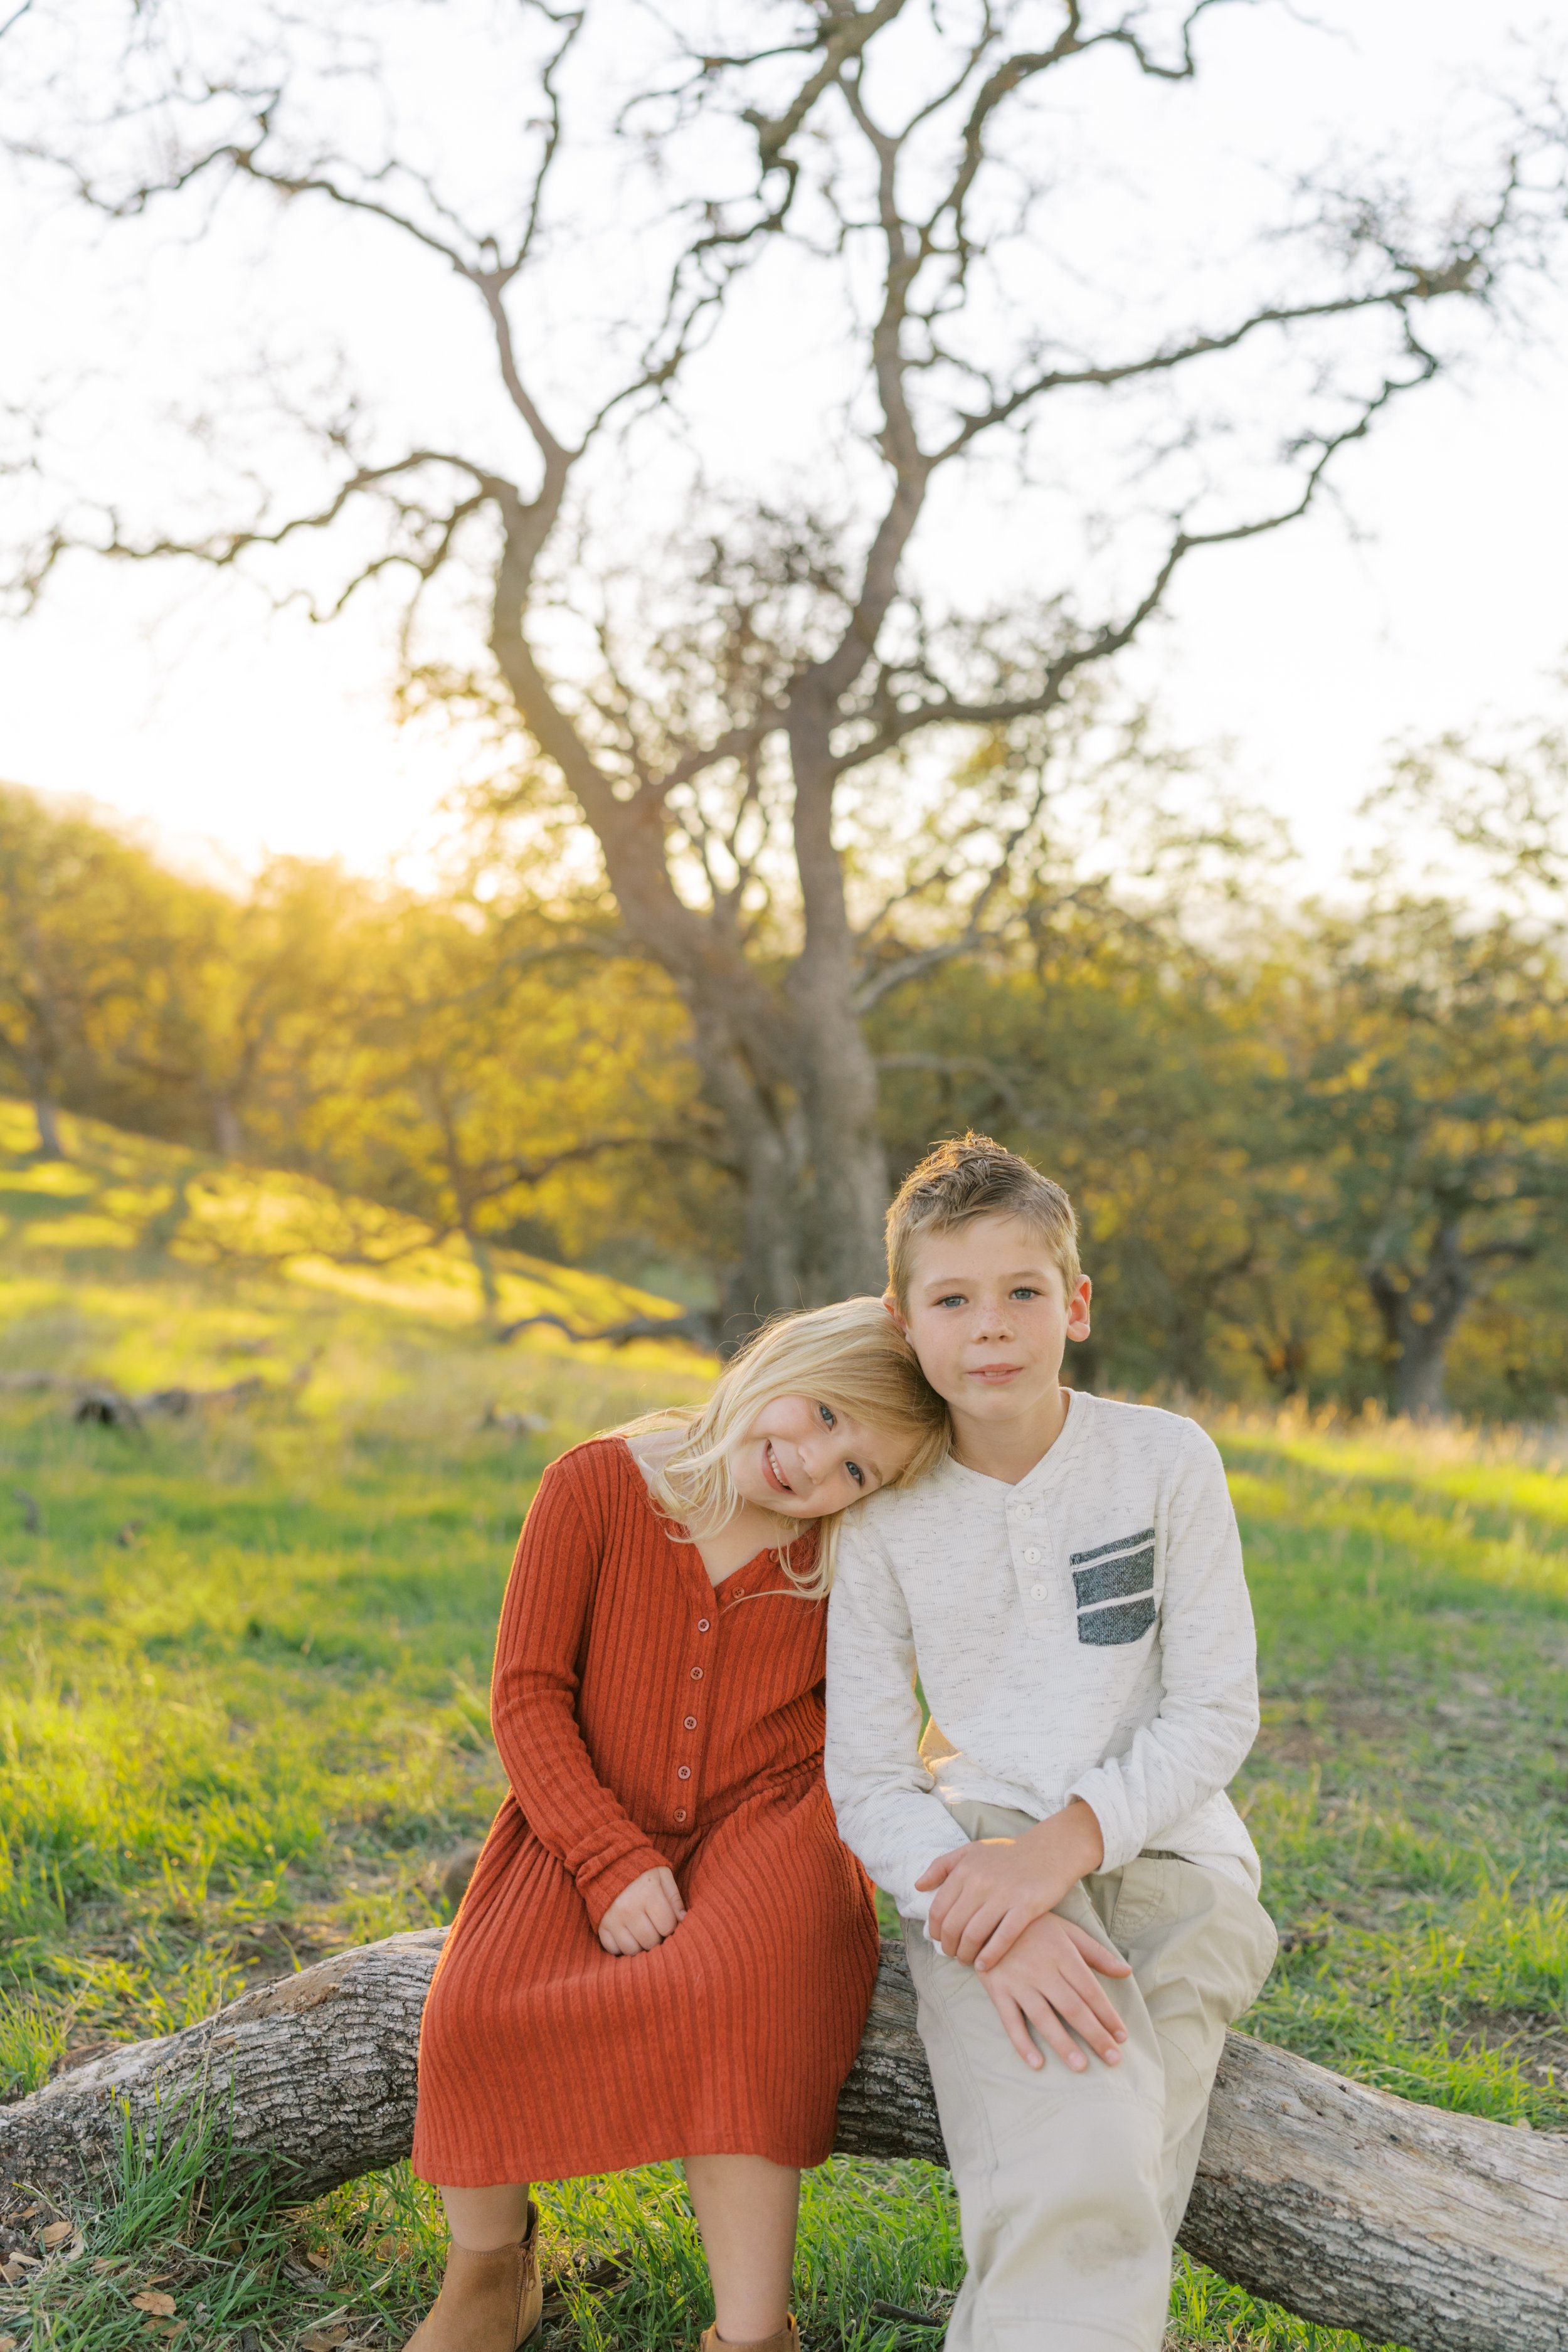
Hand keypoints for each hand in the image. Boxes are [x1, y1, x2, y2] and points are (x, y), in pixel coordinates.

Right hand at [598, 1866, 685, 1953]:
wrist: (609, 1868)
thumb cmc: (642, 1874)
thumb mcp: (663, 1877)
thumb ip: (675, 1898)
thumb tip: (683, 1920)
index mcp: (647, 1893)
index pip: (667, 1927)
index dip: (672, 1927)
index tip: (668, 1922)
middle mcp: (628, 1908)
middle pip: (651, 1941)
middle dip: (658, 1938)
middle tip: (656, 1929)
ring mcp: (613, 1919)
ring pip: (633, 1950)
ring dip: (641, 1946)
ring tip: (643, 1933)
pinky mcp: (601, 1927)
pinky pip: (614, 1950)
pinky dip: (622, 1948)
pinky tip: (628, 1936)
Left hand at [916, 1800, 1104, 1969]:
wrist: (1050, 1849)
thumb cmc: (1008, 1853)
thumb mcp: (971, 1851)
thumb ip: (942, 1866)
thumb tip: (918, 1886)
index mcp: (965, 1869)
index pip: (939, 1909)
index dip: (935, 1931)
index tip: (939, 1940)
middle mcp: (981, 1882)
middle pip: (953, 1926)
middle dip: (949, 1947)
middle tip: (952, 1954)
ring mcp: (1004, 1895)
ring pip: (974, 1935)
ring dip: (966, 1954)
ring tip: (967, 1961)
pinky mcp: (1026, 1907)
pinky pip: (1002, 1938)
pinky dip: (990, 1956)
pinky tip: (984, 1966)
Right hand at [978, 1911, 1131, 2072]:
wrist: (988, 1915)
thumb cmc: (1034, 1925)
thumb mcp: (1067, 1930)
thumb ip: (1096, 1952)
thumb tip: (1126, 1971)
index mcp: (1062, 1953)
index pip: (1090, 1990)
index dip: (1107, 2015)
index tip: (1122, 2037)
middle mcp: (1041, 1969)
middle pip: (1072, 2008)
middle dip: (1094, 2035)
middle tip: (1113, 2060)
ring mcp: (1018, 1981)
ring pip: (1043, 2018)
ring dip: (1063, 2044)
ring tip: (1081, 2067)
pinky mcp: (997, 1989)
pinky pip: (1010, 2021)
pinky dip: (1022, 2043)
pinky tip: (1037, 2063)